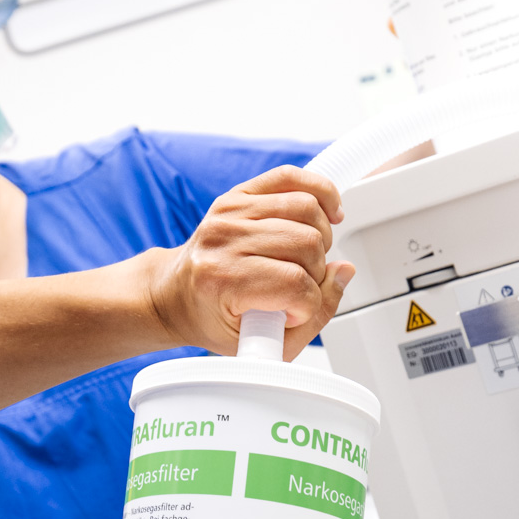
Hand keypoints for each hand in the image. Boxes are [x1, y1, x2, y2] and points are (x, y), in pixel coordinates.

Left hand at [146, 166, 355, 361]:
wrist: (174, 294)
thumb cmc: (210, 318)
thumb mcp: (257, 341)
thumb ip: (313, 317)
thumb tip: (344, 272)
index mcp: (221, 278)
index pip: (294, 285)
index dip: (308, 304)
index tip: (293, 313)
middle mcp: (223, 238)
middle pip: (306, 244)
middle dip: (316, 272)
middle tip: (300, 286)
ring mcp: (229, 211)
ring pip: (307, 210)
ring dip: (321, 238)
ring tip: (307, 257)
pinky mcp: (238, 194)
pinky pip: (291, 178)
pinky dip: (319, 192)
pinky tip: (328, 213)